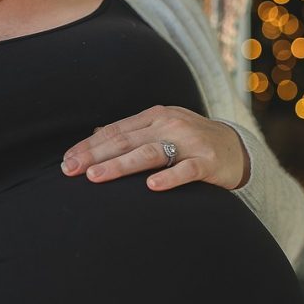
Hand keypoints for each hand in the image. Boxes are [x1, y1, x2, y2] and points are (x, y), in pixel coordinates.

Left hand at [60, 105, 250, 190]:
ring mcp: (190, 142)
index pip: (116, 131)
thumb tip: (95, 134)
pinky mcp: (208, 162)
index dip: (89, 145)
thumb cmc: (191, 141)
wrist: (237, 148)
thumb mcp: (161, 129)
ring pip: (150, 153)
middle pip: (126, 140)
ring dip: (121, 165)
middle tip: (71, 170)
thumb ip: (132, 132)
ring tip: (96, 176)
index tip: (66, 161)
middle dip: (95, 155)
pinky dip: (169, 177)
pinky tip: (151, 186)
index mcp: (155, 116)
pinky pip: (186, 170)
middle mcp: (170, 125)